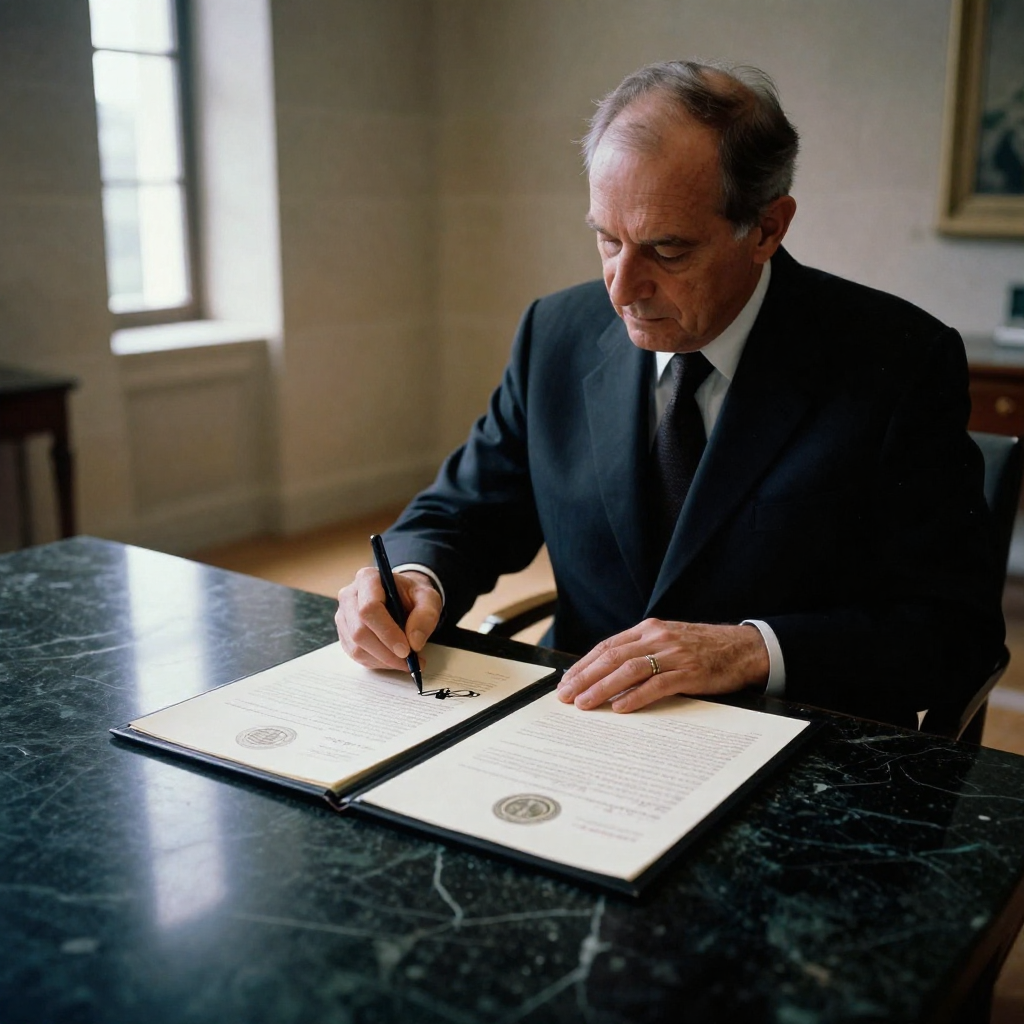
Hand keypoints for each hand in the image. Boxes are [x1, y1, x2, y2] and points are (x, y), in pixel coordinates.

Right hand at [336, 568, 441, 670]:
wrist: (403, 598)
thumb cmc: (412, 596)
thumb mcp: (428, 598)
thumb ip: (426, 615)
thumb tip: (414, 642)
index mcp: (367, 578)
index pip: (369, 608)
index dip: (387, 632)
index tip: (406, 649)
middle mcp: (349, 596)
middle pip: (359, 631)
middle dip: (386, 652)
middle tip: (409, 661)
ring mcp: (344, 616)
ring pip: (356, 647)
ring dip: (383, 660)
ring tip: (405, 661)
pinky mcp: (344, 633)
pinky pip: (355, 655)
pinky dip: (377, 662)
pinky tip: (392, 658)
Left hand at [556, 619, 768, 712]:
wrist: (744, 648)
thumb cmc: (703, 648)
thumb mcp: (668, 641)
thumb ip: (642, 651)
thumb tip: (607, 674)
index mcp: (649, 628)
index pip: (608, 646)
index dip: (584, 664)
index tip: (567, 681)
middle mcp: (658, 637)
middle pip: (612, 657)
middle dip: (585, 677)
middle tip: (566, 695)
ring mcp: (674, 654)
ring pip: (629, 670)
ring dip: (602, 688)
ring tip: (585, 704)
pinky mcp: (691, 672)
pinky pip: (657, 685)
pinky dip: (636, 696)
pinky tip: (620, 707)